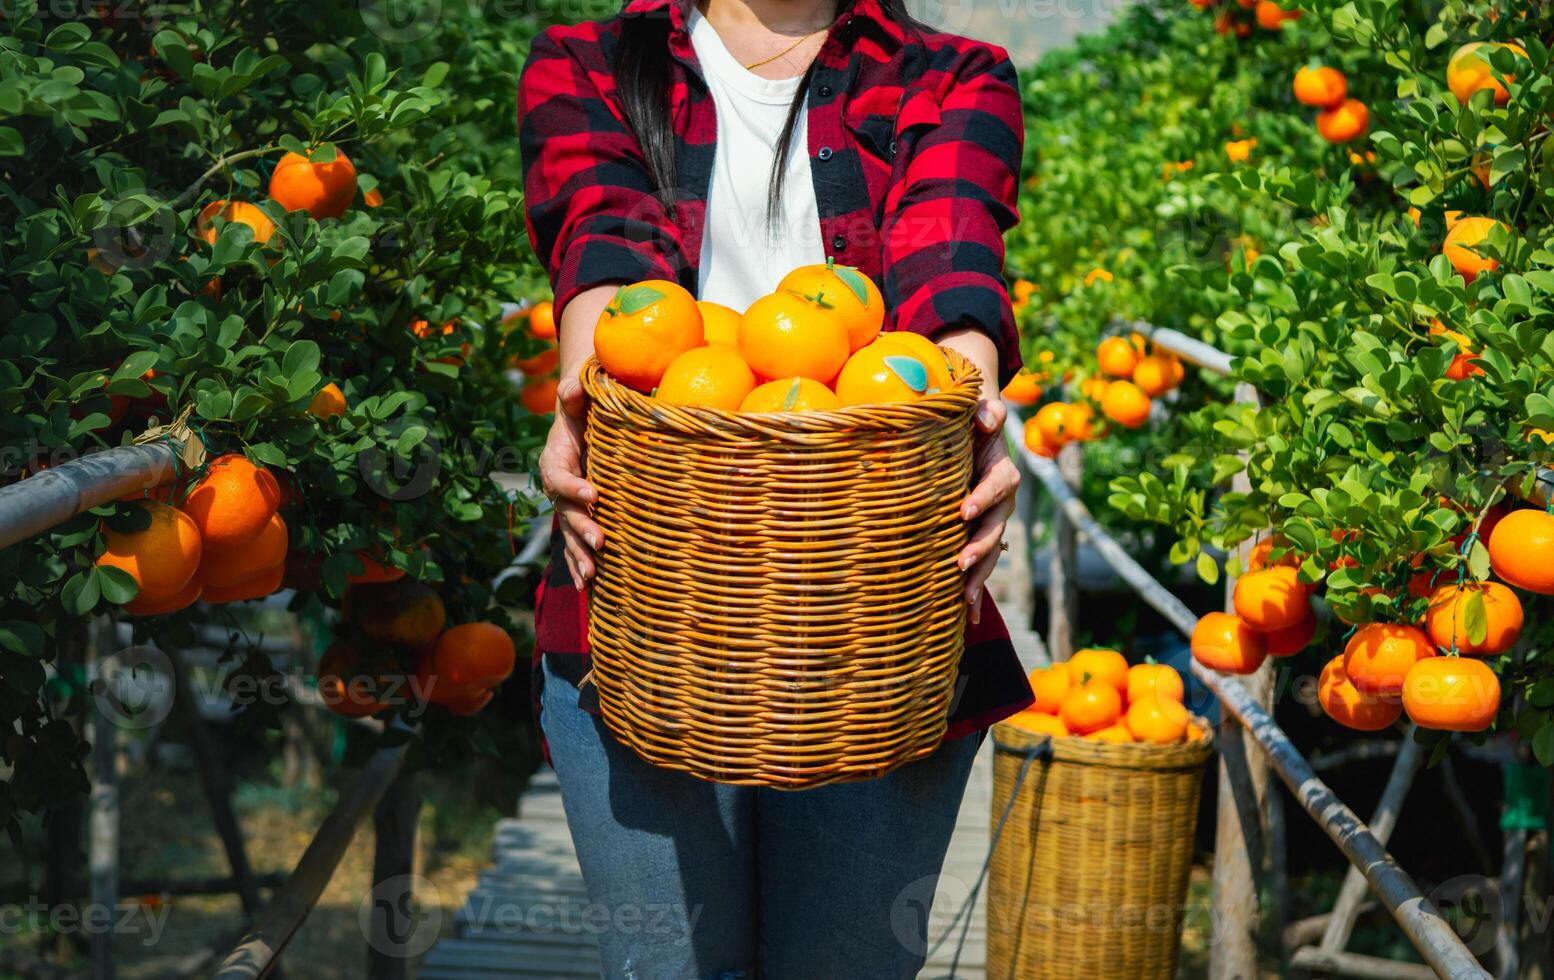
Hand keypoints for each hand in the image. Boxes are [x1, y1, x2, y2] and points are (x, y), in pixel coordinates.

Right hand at [539, 375, 602, 585]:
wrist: (584, 420)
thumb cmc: (585, 406)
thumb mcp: (578, 395)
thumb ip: (574, 392)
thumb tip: (572, 389)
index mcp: (555, 458)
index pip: (559, 476)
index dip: (572, 487)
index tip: (593, 495)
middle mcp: (557, 486)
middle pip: (566, 512)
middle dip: (581, 529)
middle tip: (599, 543)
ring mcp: (567, 505)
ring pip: (570, 534)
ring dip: (579, 555)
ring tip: (591, 577)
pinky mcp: (579, 516)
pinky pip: (576, 543)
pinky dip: (581, 563)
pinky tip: (591, 587)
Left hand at [958, 398, 1019, 623]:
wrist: (971, 436)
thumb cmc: (971, 421)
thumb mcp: (979, 410)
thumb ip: (986, 411)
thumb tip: (986, 419)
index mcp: (1003, 472)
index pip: (996, 486)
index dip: (983, 498)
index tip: (963, 510)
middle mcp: (1002, 502)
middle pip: (995, 528)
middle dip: (981, 548)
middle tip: (962, 563)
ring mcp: (992, 522)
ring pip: (991, 552)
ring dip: (979, 576)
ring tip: (964, 599)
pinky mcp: (979, 535)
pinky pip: (981, 565)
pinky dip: (975, 590)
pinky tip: (966, 619)